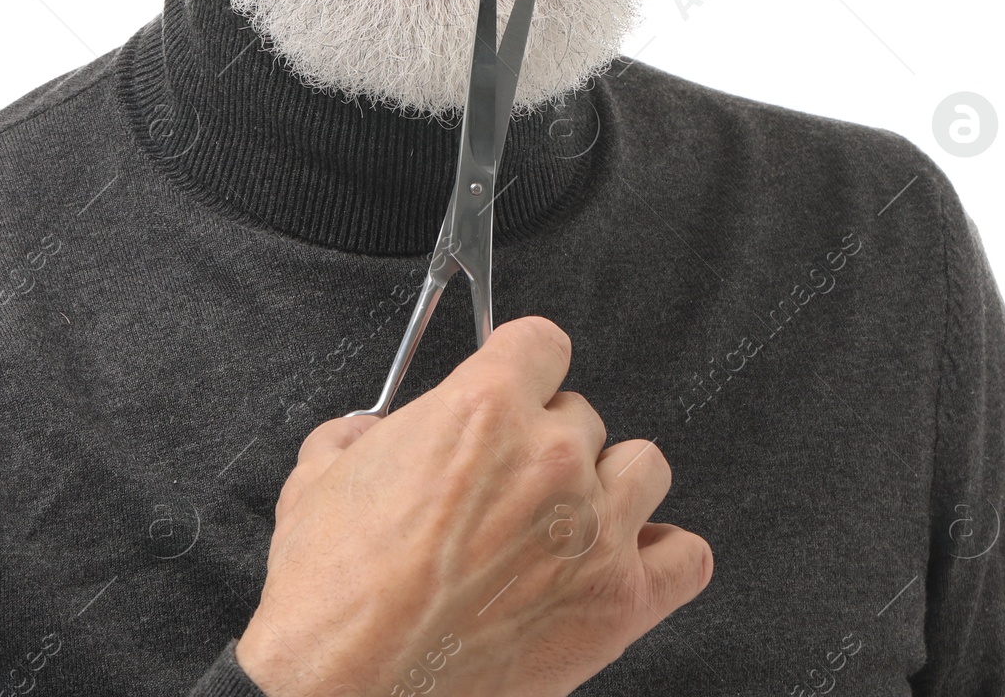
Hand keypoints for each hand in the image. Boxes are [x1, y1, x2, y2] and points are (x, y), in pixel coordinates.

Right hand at [236, 316, 711, 695]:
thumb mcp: (318, 477)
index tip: (516, 381)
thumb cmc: (333, 594)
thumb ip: (359, 435)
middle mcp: (549, 458)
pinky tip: (625, 562)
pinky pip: (687, 558)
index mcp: (483, 409)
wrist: (347, 691)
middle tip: (510, 484)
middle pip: (583, 414)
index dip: (522, 363)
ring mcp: (593, 531)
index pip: (542, 342)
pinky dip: (663, 556)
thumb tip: (369, 434)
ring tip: (569, 517)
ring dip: (610, 485)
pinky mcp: (619, 604)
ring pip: (645, 467)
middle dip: (546, 441)